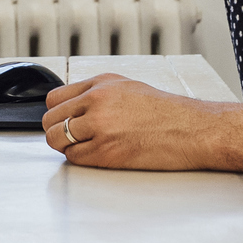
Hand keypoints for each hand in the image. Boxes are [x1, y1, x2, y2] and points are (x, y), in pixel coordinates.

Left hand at [41, 74, 227, 170]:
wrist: (192, 130)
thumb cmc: (167, 112)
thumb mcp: (128, 88)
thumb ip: (97, 93)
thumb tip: (74, 106)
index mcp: (101, 84)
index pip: (55, 98)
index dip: (57, 112)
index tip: (62, 120)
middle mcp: (97, 102)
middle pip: (50, 119)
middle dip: (56, 130)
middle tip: (70, 137)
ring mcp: (100, 127)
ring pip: (56, 139)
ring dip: (65, 146)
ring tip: (83, 147)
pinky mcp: (106, 152)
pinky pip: (74, 158)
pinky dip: (80, 159)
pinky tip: (96, 155)